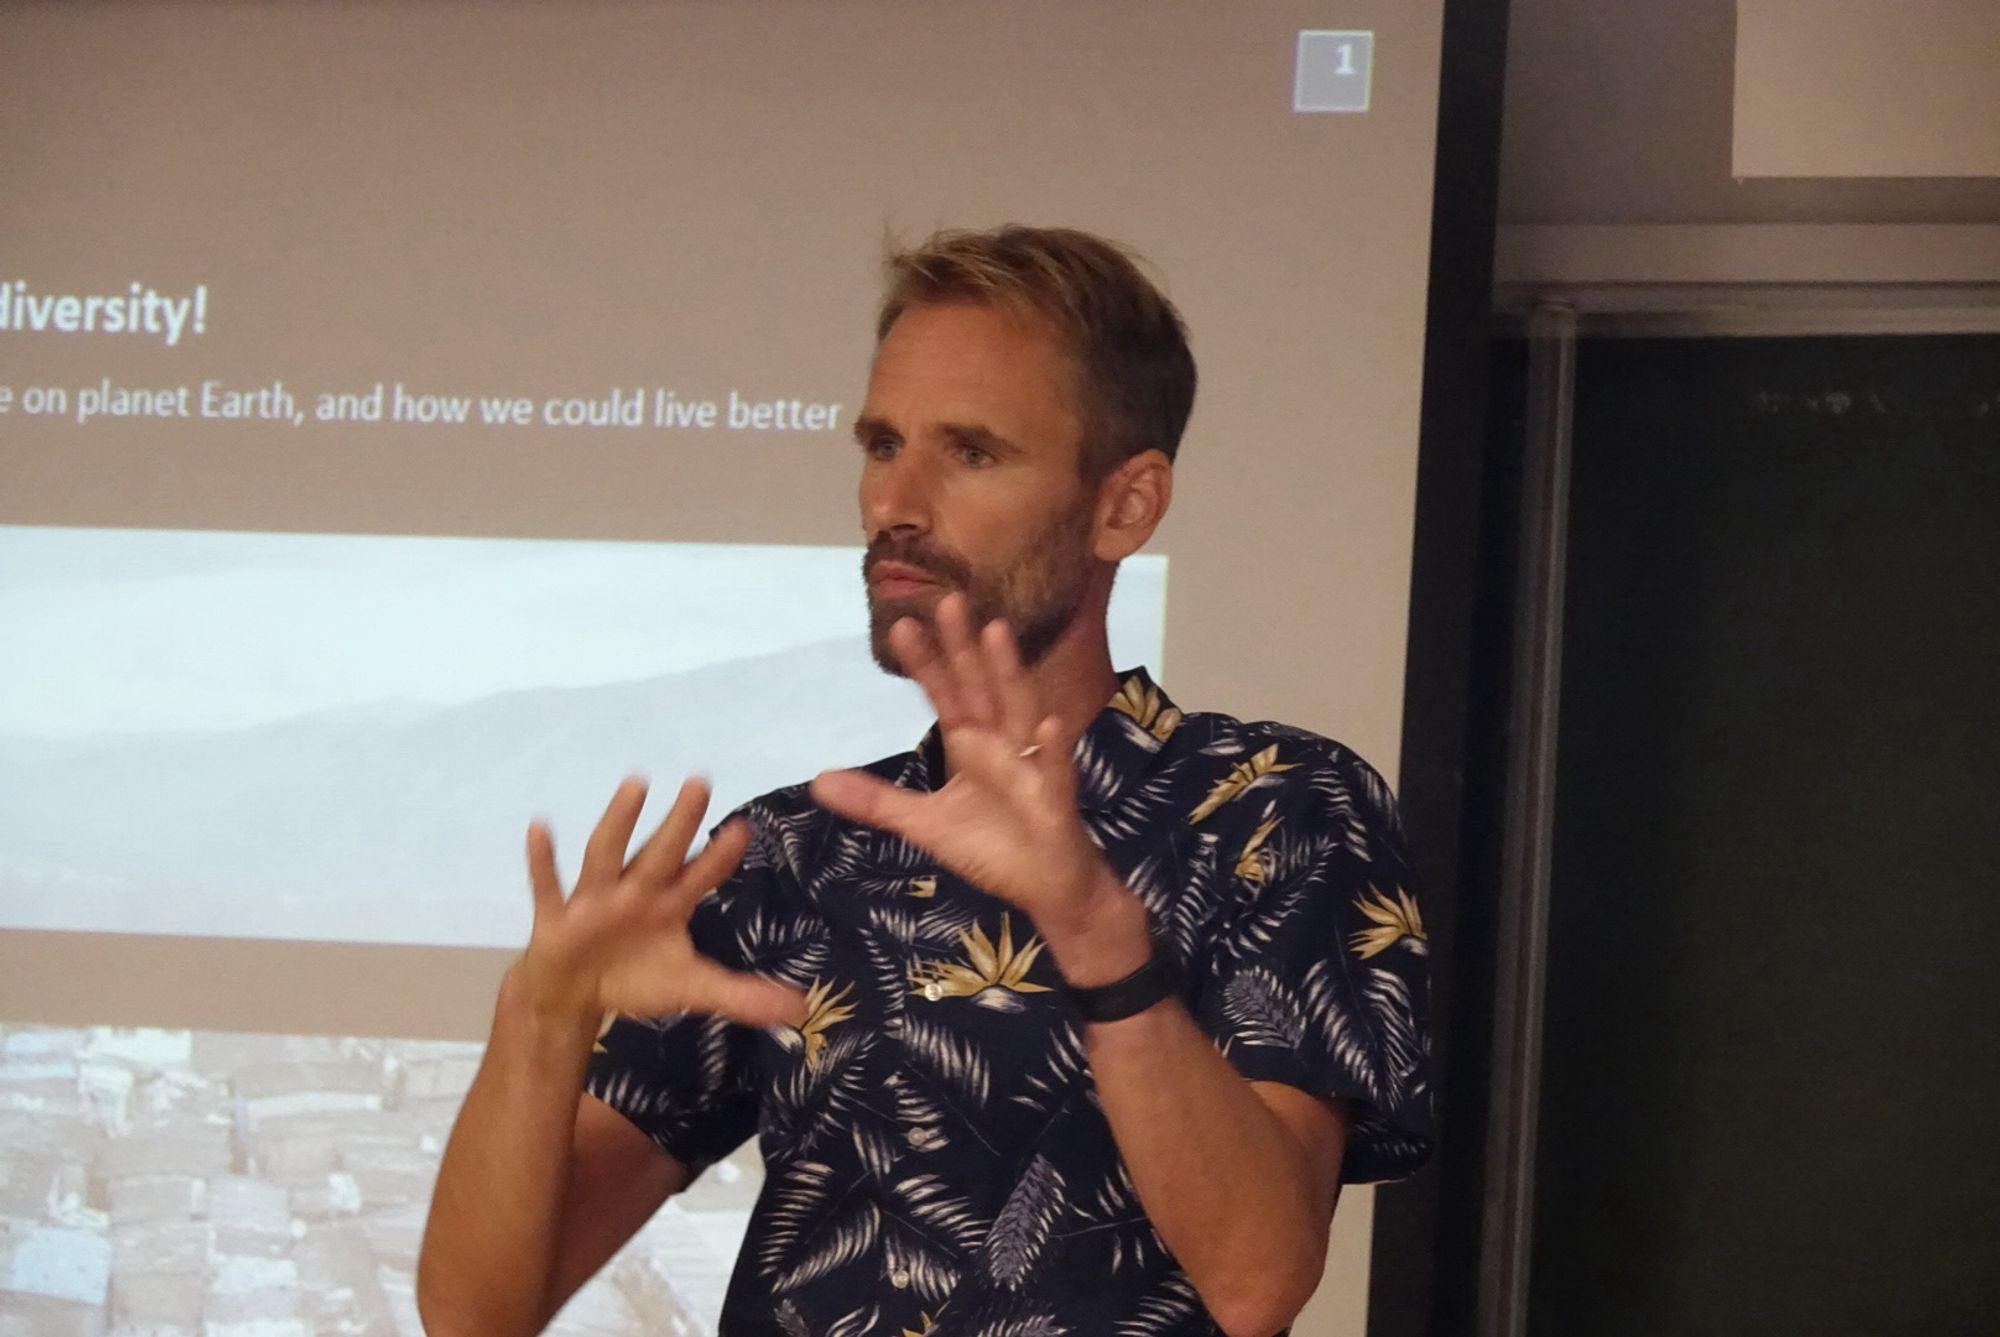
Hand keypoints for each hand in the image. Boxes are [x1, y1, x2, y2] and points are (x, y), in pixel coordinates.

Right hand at [516, 776, 805, 1030]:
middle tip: (702, 782)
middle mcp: (635, 891)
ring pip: (607, 854)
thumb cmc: (636, 977)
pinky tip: (540, 827)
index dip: (719, 856)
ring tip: (637, 783)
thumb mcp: (692, 987)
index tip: (745, 829)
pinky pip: (549, 887)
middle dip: (679, 821)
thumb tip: (801, 1008)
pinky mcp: (556, 919)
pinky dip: (543, 861)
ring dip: (620, 820)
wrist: (573, 995)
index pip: (700, 875)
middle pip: (660, 852)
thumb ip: (742, 994)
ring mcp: (594, 900)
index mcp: (670, 903)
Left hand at [809, 594, 1140, 962]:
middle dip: (964, 647)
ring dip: (1008, 672)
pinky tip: (1047, 723)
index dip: (924, 663)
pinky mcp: (1055, 795)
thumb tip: (819, 781)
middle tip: (948, 599)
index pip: (944, 695)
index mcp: (971, 745)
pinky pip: (1054, 767)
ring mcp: (1031, 764)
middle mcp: (1001, 743)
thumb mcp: (925, 824)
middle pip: (979, 687)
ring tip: (996, 631)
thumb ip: (878, 800)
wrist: (1048, 886)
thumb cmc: (993, 847)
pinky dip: (1051, 746)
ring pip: (1018, 709)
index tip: (901, 625)